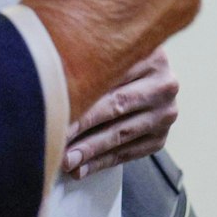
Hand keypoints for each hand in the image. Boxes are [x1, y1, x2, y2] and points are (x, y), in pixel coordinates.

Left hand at [62, 47, 177, 178]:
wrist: (142, 77)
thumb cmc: (112, 63)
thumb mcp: (107, 49)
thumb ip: (87, 58)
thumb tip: (51, 82)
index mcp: (150, 54)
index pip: (112, 74)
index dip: (83, 92)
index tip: (56, 109)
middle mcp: (163, 84)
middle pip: (117, 106)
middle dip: (83, 126)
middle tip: (58, 140)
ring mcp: (165, 113)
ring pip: (122, 134)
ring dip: (91, 150)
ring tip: (67, 159)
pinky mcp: (160, 138)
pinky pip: (127, 153)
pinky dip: (102, 161)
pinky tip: (82, 167)